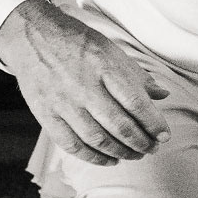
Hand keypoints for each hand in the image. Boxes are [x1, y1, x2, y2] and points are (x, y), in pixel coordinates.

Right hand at [0, 0, 170, 164]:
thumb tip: (163, 95)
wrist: (33, 37)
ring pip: (97, 139)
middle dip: (141, 143)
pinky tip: (109, 159)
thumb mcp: (111, 50)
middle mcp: (83, 87)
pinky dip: (93, 157)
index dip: (153, 123)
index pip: (135, 102)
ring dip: (121, 152)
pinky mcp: (46, 115)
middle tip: (152, 148)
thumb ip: (137, 75)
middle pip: (119, 125)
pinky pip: (71, 145)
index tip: (164, 135)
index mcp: (103, 67)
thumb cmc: (78, 44)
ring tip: (135, 155)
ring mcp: (62, 103)